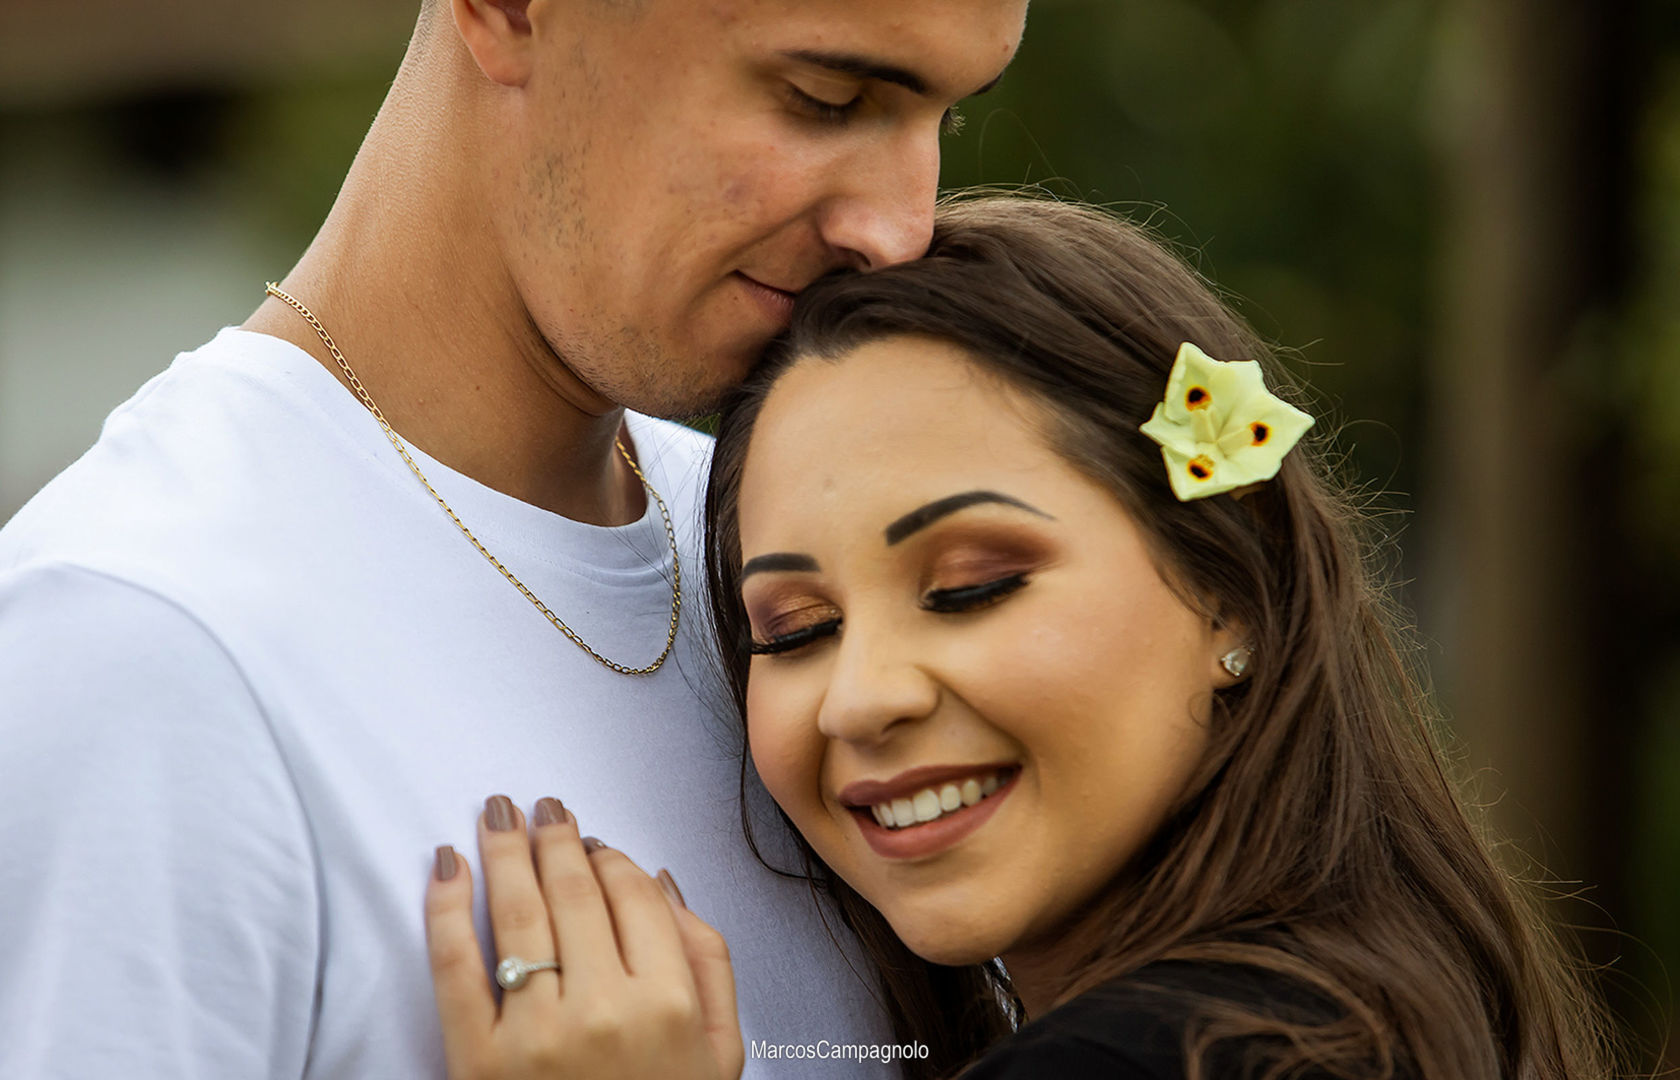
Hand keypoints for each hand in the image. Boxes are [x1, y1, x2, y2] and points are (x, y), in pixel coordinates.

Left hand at [425, 796, 744, 1079]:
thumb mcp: (720, 1053)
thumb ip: (709, 961)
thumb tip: (663, 882)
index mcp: (669, 1003)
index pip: (634, 895)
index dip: (610, 856)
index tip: (593, 839)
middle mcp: (605, 1010)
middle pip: (575, 892)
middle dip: (556, 837)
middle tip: (540, 806)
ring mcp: (536, 1034)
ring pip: (518, 913)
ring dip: (505, 850)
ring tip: (496, 814)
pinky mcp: (476, 1060)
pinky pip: (455, 965)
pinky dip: (445, 907)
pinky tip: (446, 866)